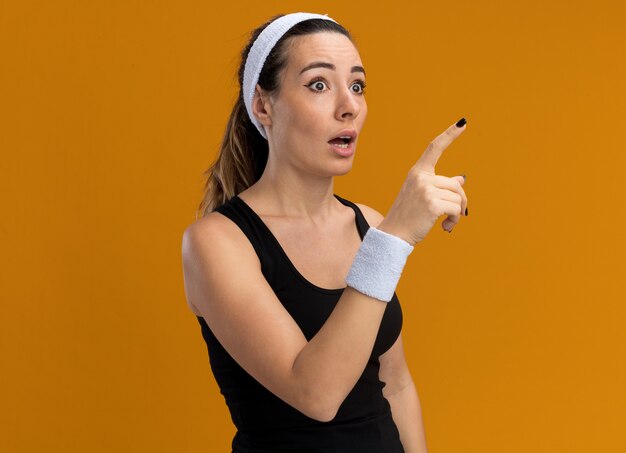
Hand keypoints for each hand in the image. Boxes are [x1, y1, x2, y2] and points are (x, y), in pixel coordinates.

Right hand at [377, 119, 467, 245]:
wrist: (394, 234)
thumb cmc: (408, 217)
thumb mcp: (422, 196)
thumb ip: (440, 186)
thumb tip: (461, 179)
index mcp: (417, 172)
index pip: (434, 148)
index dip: (450, 134)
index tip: (463, 122)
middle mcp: (421, 177)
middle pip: (456, 184)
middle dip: (461, 201)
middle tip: (457, 215)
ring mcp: (426, 190)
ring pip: (458, 198)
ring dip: (457, 213)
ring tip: (446, 223)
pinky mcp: (432, 204)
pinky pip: (456, 209)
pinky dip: (454, 220)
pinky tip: (445, 227)